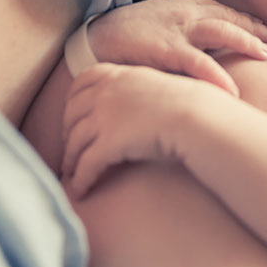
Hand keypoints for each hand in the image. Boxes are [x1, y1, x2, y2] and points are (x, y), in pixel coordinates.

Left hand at [62, 63, 222, 197]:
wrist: (198, 116)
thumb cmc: (192, 104)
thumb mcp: (159, 85)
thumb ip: (141, 89)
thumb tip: (143, 103)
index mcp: (118, 75)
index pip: (82, 81)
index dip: (72, 100)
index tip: (71, 114)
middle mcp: (106, 93)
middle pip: (72, 113)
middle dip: (67, 132)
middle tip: (70, 147)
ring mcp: (104, 117)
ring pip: (75, 141)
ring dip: (70, 159)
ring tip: (71, 172)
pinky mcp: (108, 143)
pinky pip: (86, 165)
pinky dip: (80, 179)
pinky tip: (81, 191)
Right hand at [87, 0, 266, 96]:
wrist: (91, 39)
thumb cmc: (125, 36)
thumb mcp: (158, 24)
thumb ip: (182, 30)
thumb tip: (205, 48)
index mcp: (181, 4)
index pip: (221, 9)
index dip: (245, 19)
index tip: (265, 30)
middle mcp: (183, 12)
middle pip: (227, 16)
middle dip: (253, 27)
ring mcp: (175, 29)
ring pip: (221, 31)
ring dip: (246, 41)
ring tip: (266, 55)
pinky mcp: (165, 49)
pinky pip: (198, 62)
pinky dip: (217, 74)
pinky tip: (233, 88)